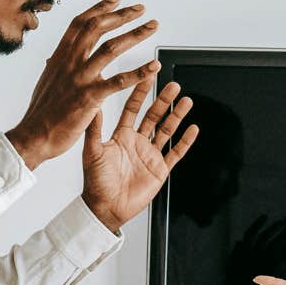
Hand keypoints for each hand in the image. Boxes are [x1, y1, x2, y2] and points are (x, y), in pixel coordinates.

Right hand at [7, 0, 161, 167]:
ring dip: (135, 34)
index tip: (115, 0)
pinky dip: (139, 72)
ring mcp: (80, 78)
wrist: (34, 136)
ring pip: (111, 48)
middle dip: (122, 15)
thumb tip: (54, 58)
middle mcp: (69, 62)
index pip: (80, 23)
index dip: (99, 9)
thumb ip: (56, 67)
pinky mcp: (89, 97)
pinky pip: (119, 81)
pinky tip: (154, 67)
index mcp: (60, 56)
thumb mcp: (47, 81)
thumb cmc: (41, 112)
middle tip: (141, 9)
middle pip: (97, 27)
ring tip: (152, 27)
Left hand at [80, 75, 199, 232]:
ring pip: (167, 130)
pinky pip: (176, 153)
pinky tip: (193, 129)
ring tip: (186, 101)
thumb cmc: (96, 182)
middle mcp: (137, 142)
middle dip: (164, 100)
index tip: (147, 76)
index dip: (140, 92)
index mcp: (121, 135)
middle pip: (154, 116)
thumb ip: (94, 129)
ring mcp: (150, 155)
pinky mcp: (160, 169)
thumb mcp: (92, 152)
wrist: (106, 208)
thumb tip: (94, 106)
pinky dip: (185, 141)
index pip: (133, 108)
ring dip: (177, 116)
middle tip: (174, 85)